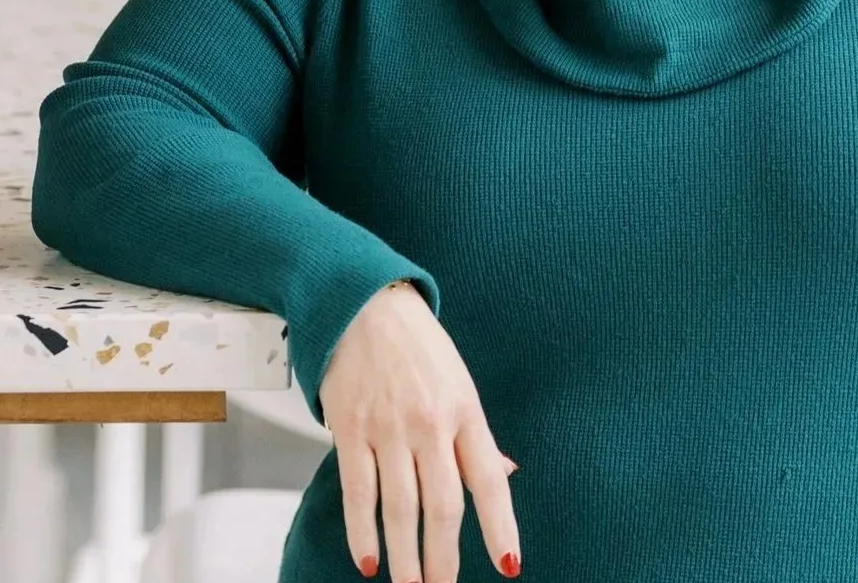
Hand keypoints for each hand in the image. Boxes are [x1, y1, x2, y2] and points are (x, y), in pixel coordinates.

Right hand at [318, 280, 521, 581]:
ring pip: (399, 508)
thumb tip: (505, 476)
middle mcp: (429, 422)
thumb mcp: (460, 383)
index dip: (501, 527)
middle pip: (441, 506)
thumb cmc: (416, 344)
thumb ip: (477, 437)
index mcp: (465, 411)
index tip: (508, 566)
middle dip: (444, 559)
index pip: (488, 480)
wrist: (362, 302)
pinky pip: (357, 491)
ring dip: (405, 557)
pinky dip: (362, 532)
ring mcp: (386, 427)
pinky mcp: (349, 428)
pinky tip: (369, 560)